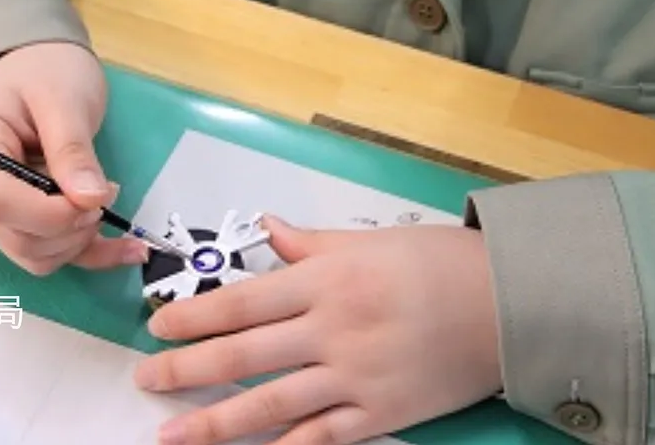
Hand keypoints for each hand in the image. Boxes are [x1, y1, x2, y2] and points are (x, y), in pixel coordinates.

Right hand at [0, 42, 147, 274]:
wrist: (42, 66)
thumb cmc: (45, 69)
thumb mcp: (63, 98)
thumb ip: (72, 149)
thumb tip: (89, 200)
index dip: (50, 214)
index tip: (97, 199)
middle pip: (15, 237)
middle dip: (70, 228)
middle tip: (107, 192)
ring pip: (33, 254)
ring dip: (78, 241)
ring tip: (107, 198)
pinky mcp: (21, 217)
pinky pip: (51, 251)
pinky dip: (89, 253)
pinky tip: (128, 248)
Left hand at [134, 217, 502, 443]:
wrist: (507, 304)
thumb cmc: (440, 263)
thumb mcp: (369, 239)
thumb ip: (310, 244)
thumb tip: (268, 230)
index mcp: (324, 280)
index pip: (241, 300)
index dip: (193, 315)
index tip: (157, 327)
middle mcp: (331, 329)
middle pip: (242, 355)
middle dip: (186, 370)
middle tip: (147, 380)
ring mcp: (353, 376)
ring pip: (269, 405)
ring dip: (214, 423)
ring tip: (171, 435)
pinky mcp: (379, 412)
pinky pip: (319, 438)